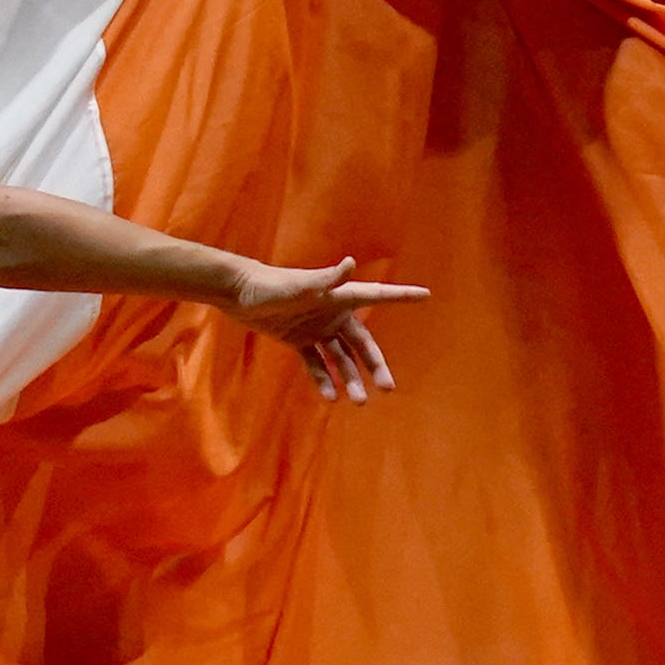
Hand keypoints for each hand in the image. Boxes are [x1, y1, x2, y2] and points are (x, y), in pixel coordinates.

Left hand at [213, 253, 427, 401]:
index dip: (401, 296)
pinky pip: (315, 363)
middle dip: (375, 365)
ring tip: (359, 401)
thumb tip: (350, 263)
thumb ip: (326, 278)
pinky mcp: (298, 338)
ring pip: (340, 358)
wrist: (239, 292)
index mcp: (339, 297)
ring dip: (350, 379)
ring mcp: (316, 327)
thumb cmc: (271, 285)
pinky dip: (323, 379)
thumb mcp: (300, 285)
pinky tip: (330, 397)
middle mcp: (332, 313)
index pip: (377, 296)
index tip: (426, 295)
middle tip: (388, 387)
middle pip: (361, 343)